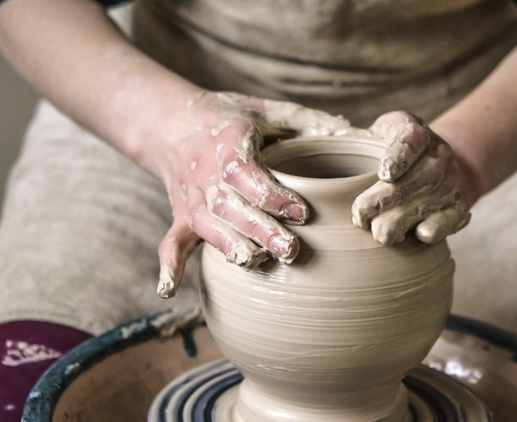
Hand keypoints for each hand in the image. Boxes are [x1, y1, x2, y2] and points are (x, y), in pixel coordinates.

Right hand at [155, 92, 349, 297]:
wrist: (170, 123)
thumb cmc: (229, 118)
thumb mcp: (265, 109)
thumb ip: (304, 121)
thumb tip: (348, 129)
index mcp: (227, 143)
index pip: (247, 173)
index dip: (272, 195)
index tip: (302, 213)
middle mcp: (205, 172)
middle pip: (230, 206)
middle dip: (259, 230)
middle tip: (290, 250)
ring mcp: (191, 197)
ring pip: (207, 226)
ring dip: (229, 246)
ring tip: (256, 264)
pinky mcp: (182, 214)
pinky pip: (172, 240)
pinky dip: (169, 264)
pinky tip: (168, 289)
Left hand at [352, 111, 472, 245]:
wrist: (441, 164)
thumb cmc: (391, 151)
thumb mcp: (376, 134)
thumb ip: (353, 138)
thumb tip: (329, 139)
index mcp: (415, 130)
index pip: (411, 139)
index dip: (399, 156)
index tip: (384, 173)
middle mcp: (438, 154)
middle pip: (418, 177)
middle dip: (387, 199)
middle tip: (360, 215)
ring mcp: (450, 181)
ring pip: (431, 201)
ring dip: (404, 219)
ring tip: (379, 233)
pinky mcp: (458, 206)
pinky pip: (450, 218)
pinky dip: (437, 228)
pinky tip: (418, 235)